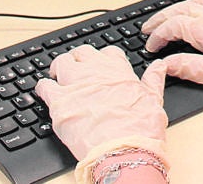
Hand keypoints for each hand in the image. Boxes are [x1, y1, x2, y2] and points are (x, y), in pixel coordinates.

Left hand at [33, 45, 167, 159]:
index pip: (107, 52)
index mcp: (118, 70)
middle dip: (78, 59)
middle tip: (77, 69)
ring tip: (58, 76)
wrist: (123, 151)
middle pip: (81, 53)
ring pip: (61, 63)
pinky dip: (43, 87)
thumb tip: (159, 66)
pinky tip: (45, 92)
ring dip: (59, 68)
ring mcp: (76, 85)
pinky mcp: (59, 103)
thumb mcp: (154, 100)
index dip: (102, 58)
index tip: (100, 66)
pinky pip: (44, 86)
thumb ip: (154, 79)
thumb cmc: (140, 129)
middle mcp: (95, 73)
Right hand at [142, 0, 202, 101]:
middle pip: (182, 9)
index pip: (175, 25)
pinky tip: (196, 15)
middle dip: (162, 17)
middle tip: (147, 28)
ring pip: (197, 1)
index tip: (150, 46)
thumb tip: (167, 63)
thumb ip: (192, 68)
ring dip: (178, 8)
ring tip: (166, 19)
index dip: (159, 35)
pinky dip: (197, 6)